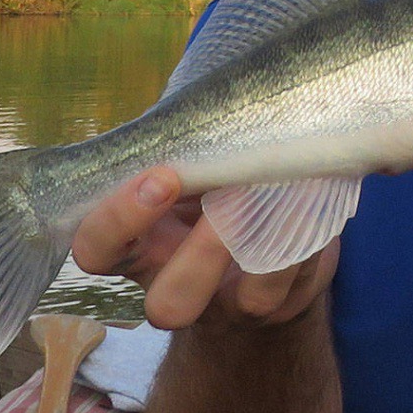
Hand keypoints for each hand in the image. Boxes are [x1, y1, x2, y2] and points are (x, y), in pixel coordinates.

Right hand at [71, 167, 338, 330]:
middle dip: (200, 254)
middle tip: (228, 199)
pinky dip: (310, 237)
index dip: (120, 220)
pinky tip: (315, 198)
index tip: (162, 175)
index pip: (97, 250)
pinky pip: (301, 281)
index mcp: (140, 247)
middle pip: (166, 307)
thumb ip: (181, 151)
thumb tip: (205, 105)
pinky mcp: (284, 304)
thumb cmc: (208, 189)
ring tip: (281, 193)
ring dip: (273, 246)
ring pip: (247, 304)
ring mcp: (236, 304)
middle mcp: (179, 286)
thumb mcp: (184, 170)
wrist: (261, 238)